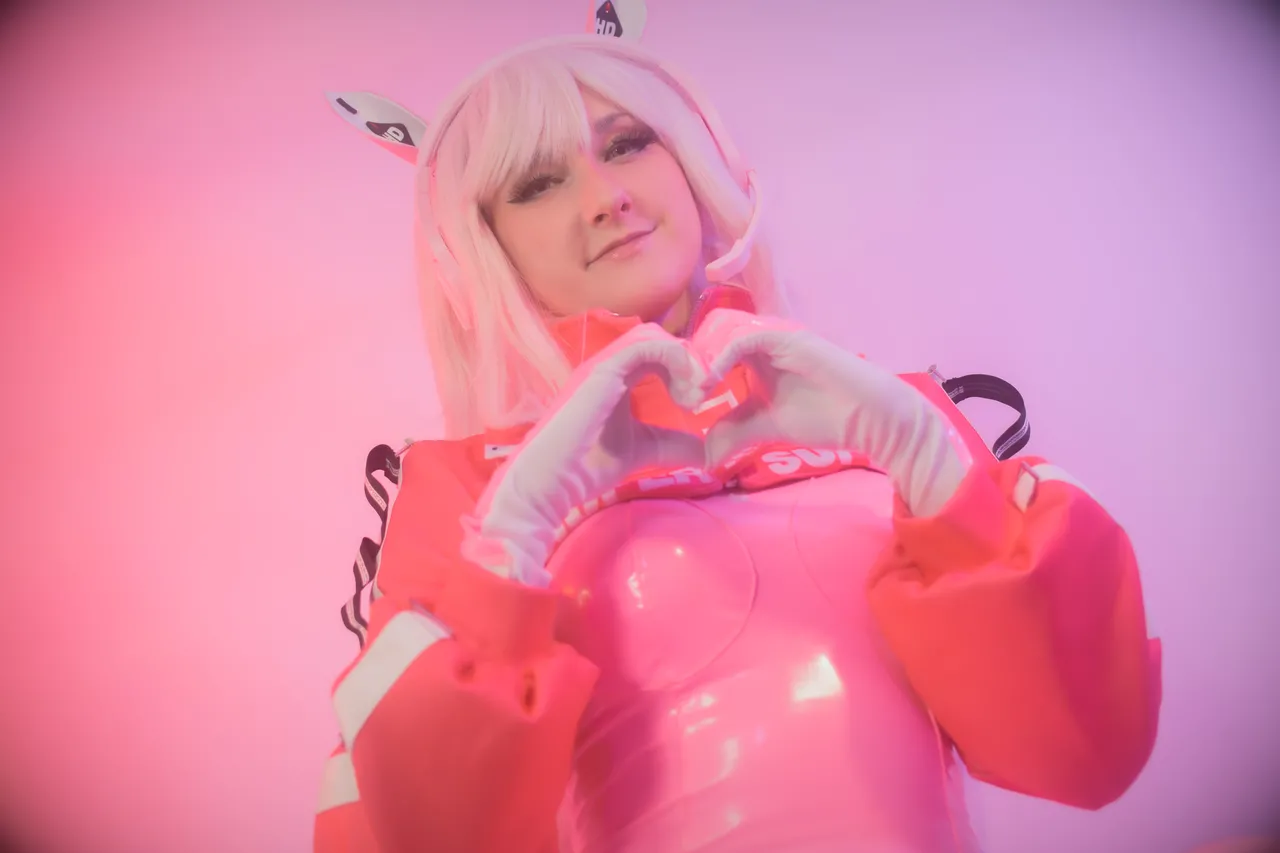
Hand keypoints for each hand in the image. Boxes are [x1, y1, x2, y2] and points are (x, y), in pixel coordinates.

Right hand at [463, 323, 707, 586]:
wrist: (554, 481)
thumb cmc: (589, 467)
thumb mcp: (645, 451)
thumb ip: (674, 445)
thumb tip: (707, 451)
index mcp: (618, 378)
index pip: (658, 354)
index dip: (684, 370)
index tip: (698, 402)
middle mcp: (611, 364)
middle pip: (659, 340)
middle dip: (688, 362)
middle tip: (702, 395)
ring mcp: (605, 363)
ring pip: (654, 336)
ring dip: (683, 360)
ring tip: (695, 394)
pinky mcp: (605, 368)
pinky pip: (646, 345)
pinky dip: (674, 360)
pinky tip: (685, 391)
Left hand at [691, 309, 972, 516]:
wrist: (867, 418)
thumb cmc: (822, 417)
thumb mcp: (765, 426)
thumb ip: (735, 431)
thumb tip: (704, 454)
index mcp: (752, 352)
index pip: (707, 344)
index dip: (687, 368)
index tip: (677, 400)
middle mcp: (760, 335)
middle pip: (707, 329)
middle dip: (688, 358)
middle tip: (682, 395)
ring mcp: (774, 332)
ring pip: (721, 326)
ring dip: (702, 357)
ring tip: (695, 392)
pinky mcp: (787, 337)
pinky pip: (744, 336)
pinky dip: (723, 357)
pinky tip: (712, 383)